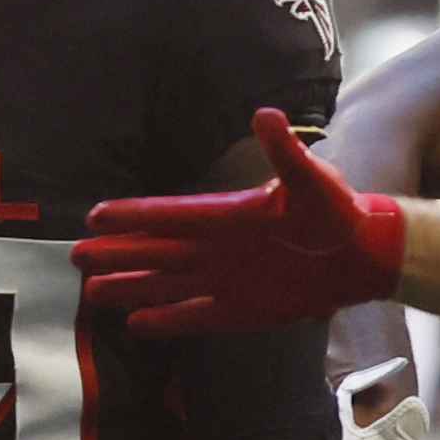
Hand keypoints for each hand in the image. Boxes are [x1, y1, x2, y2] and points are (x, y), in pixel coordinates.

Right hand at [75, 109, 405, 336]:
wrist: (362, 254)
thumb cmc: (336, 211)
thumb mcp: (312, 179)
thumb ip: (285, 153)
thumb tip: (266, 115)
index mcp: (226, 216)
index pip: (169, 216)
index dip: (133, 217)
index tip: (96, 216)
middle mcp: (215, 248)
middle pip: (154, 252)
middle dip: (116, 254)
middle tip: (77, 256)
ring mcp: (223, 280)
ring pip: (165, 285)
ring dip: (130, 288)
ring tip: (92, 292)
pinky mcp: (239, 310)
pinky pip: (194, 316)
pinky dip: (167, 320)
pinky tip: (136, 323)